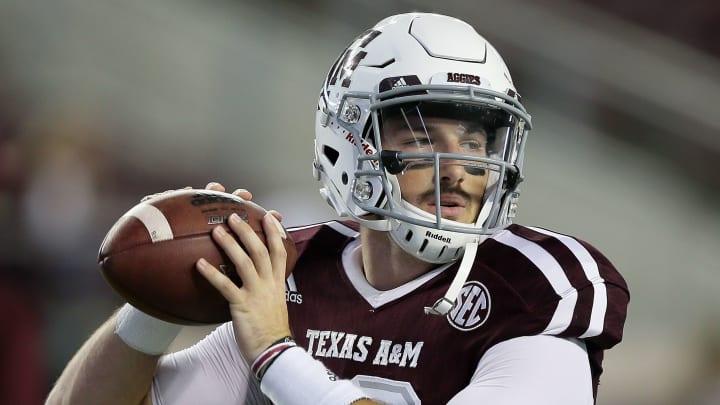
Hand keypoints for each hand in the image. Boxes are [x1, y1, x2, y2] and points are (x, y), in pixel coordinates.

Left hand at [195, 189, 290, 362]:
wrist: (273, 349)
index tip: (269, 216)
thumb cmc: (271, 328)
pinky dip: (212, 273)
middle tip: (234, 216)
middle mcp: (269, 284)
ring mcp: (256, 293)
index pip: (279, 251)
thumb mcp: (275, 302)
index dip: (275, 232)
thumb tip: (258, 276)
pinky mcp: (242, 305)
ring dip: (230, 244)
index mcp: (277, 282)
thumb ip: (268, 286)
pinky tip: (199, 264)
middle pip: (260, 250)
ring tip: (216, 231)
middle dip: (247, 231)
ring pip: (245, 262)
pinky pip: (226, 286)